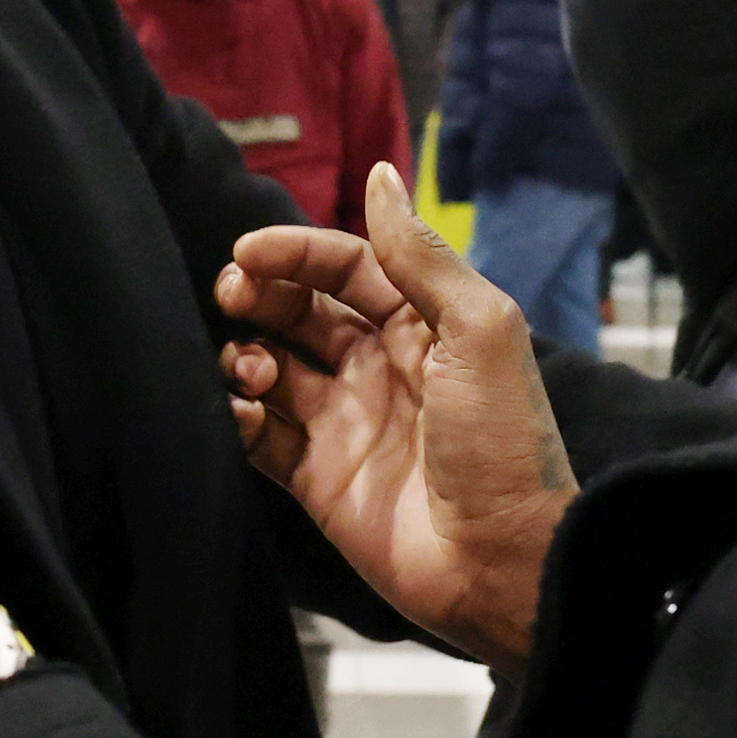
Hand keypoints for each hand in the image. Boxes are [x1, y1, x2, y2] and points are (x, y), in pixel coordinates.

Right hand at [215, 162, 573, 670]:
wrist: (504, 562)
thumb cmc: (503, 442)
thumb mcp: (479, 331)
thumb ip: (420, 256)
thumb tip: (381, 175)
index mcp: (422, 325)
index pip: (346, 267)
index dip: (297, 252)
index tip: (251, 250)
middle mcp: (378, 367)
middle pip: (299, 311)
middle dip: (259, 295)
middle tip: (232, 294)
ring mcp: (344, 423)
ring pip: (269, 368)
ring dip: (246, 355)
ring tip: (252, 368)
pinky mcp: (316, 479)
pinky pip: (259, 435)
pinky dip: (237, 415)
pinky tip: (241, 409)